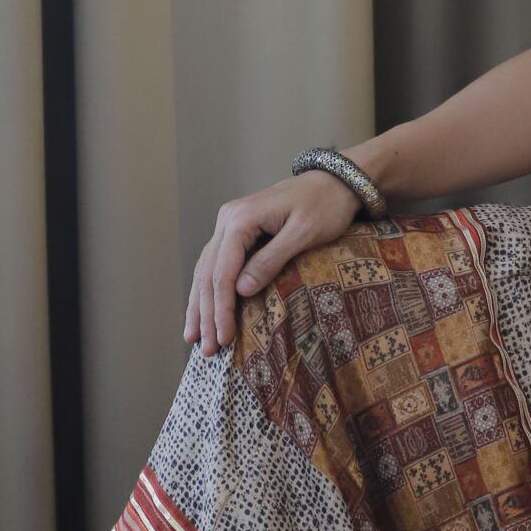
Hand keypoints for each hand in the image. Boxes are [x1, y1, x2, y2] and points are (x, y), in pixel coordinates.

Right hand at [184, 169, 364, 356]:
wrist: (336, 181)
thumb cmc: (325, 205)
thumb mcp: (304, 233)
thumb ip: (272, 260)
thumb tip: (241, 290)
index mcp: (241, 219)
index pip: (223, 271)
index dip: (221, 308)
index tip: (224, 337)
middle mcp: (228, 219)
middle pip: (209, 273)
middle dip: (207, 313)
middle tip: (208, 349)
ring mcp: (230, 224)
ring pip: (206, 270)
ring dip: (200, 305)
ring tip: (194, 338)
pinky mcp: (238, 231)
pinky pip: (216, 264)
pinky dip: (208, 289)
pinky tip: (202, 311)